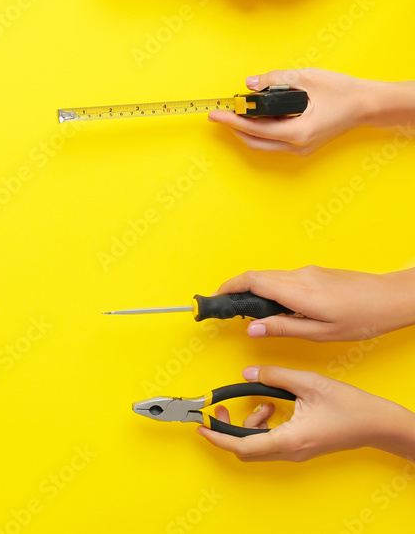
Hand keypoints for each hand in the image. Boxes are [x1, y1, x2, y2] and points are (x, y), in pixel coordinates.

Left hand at [198, 366, 414, 461]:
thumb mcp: (309, 382)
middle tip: (222, 409)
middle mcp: (290, 451)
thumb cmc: (351, 407)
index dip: (218, 437)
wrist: (379, 424)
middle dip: (228, 430)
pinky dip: (264, 425)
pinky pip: (271, 441)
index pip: (242, 446)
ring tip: (262, 402)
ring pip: (257, 446)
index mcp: (290, 439)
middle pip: (245, 450)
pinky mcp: (300, 447)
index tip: (201, 427)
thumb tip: (248, 374)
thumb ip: (274, 376)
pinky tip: (273, 405)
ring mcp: (295, 452)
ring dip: (250, 424)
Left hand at [208, 68, 379, 154]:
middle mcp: (297, 146)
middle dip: (234, 127)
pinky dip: (262, 130)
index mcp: (297, 132)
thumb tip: (250, 83)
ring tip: (237, 111)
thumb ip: (275, 80)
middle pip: (253, 142)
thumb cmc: (343, 91)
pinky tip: (256, 116)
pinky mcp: (303, 146)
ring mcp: (300, 149)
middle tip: (221, 112)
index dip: (231, 120)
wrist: (369, 104)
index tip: (214, 113)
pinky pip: (274, 141)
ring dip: (247, 129)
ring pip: (263, 144)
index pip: (254, 129)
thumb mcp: (307, 78)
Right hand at [217, 266, 414, 341]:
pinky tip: (275, 307)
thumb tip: (253, 329)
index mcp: (298, 291)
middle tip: (224, 308)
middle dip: (235, 290)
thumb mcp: (321, 333)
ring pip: (269, 277)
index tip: (214, 299)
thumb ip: (283, 328)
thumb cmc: (364, 317)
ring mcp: (307, 272)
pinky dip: (270, 290)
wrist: (392, 297)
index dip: (227, 287)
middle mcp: (299, 276)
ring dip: (253, 291)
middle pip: (256, 277)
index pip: (251, 281)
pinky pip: (283, 278)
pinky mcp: (314, 273)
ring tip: (250, 313)